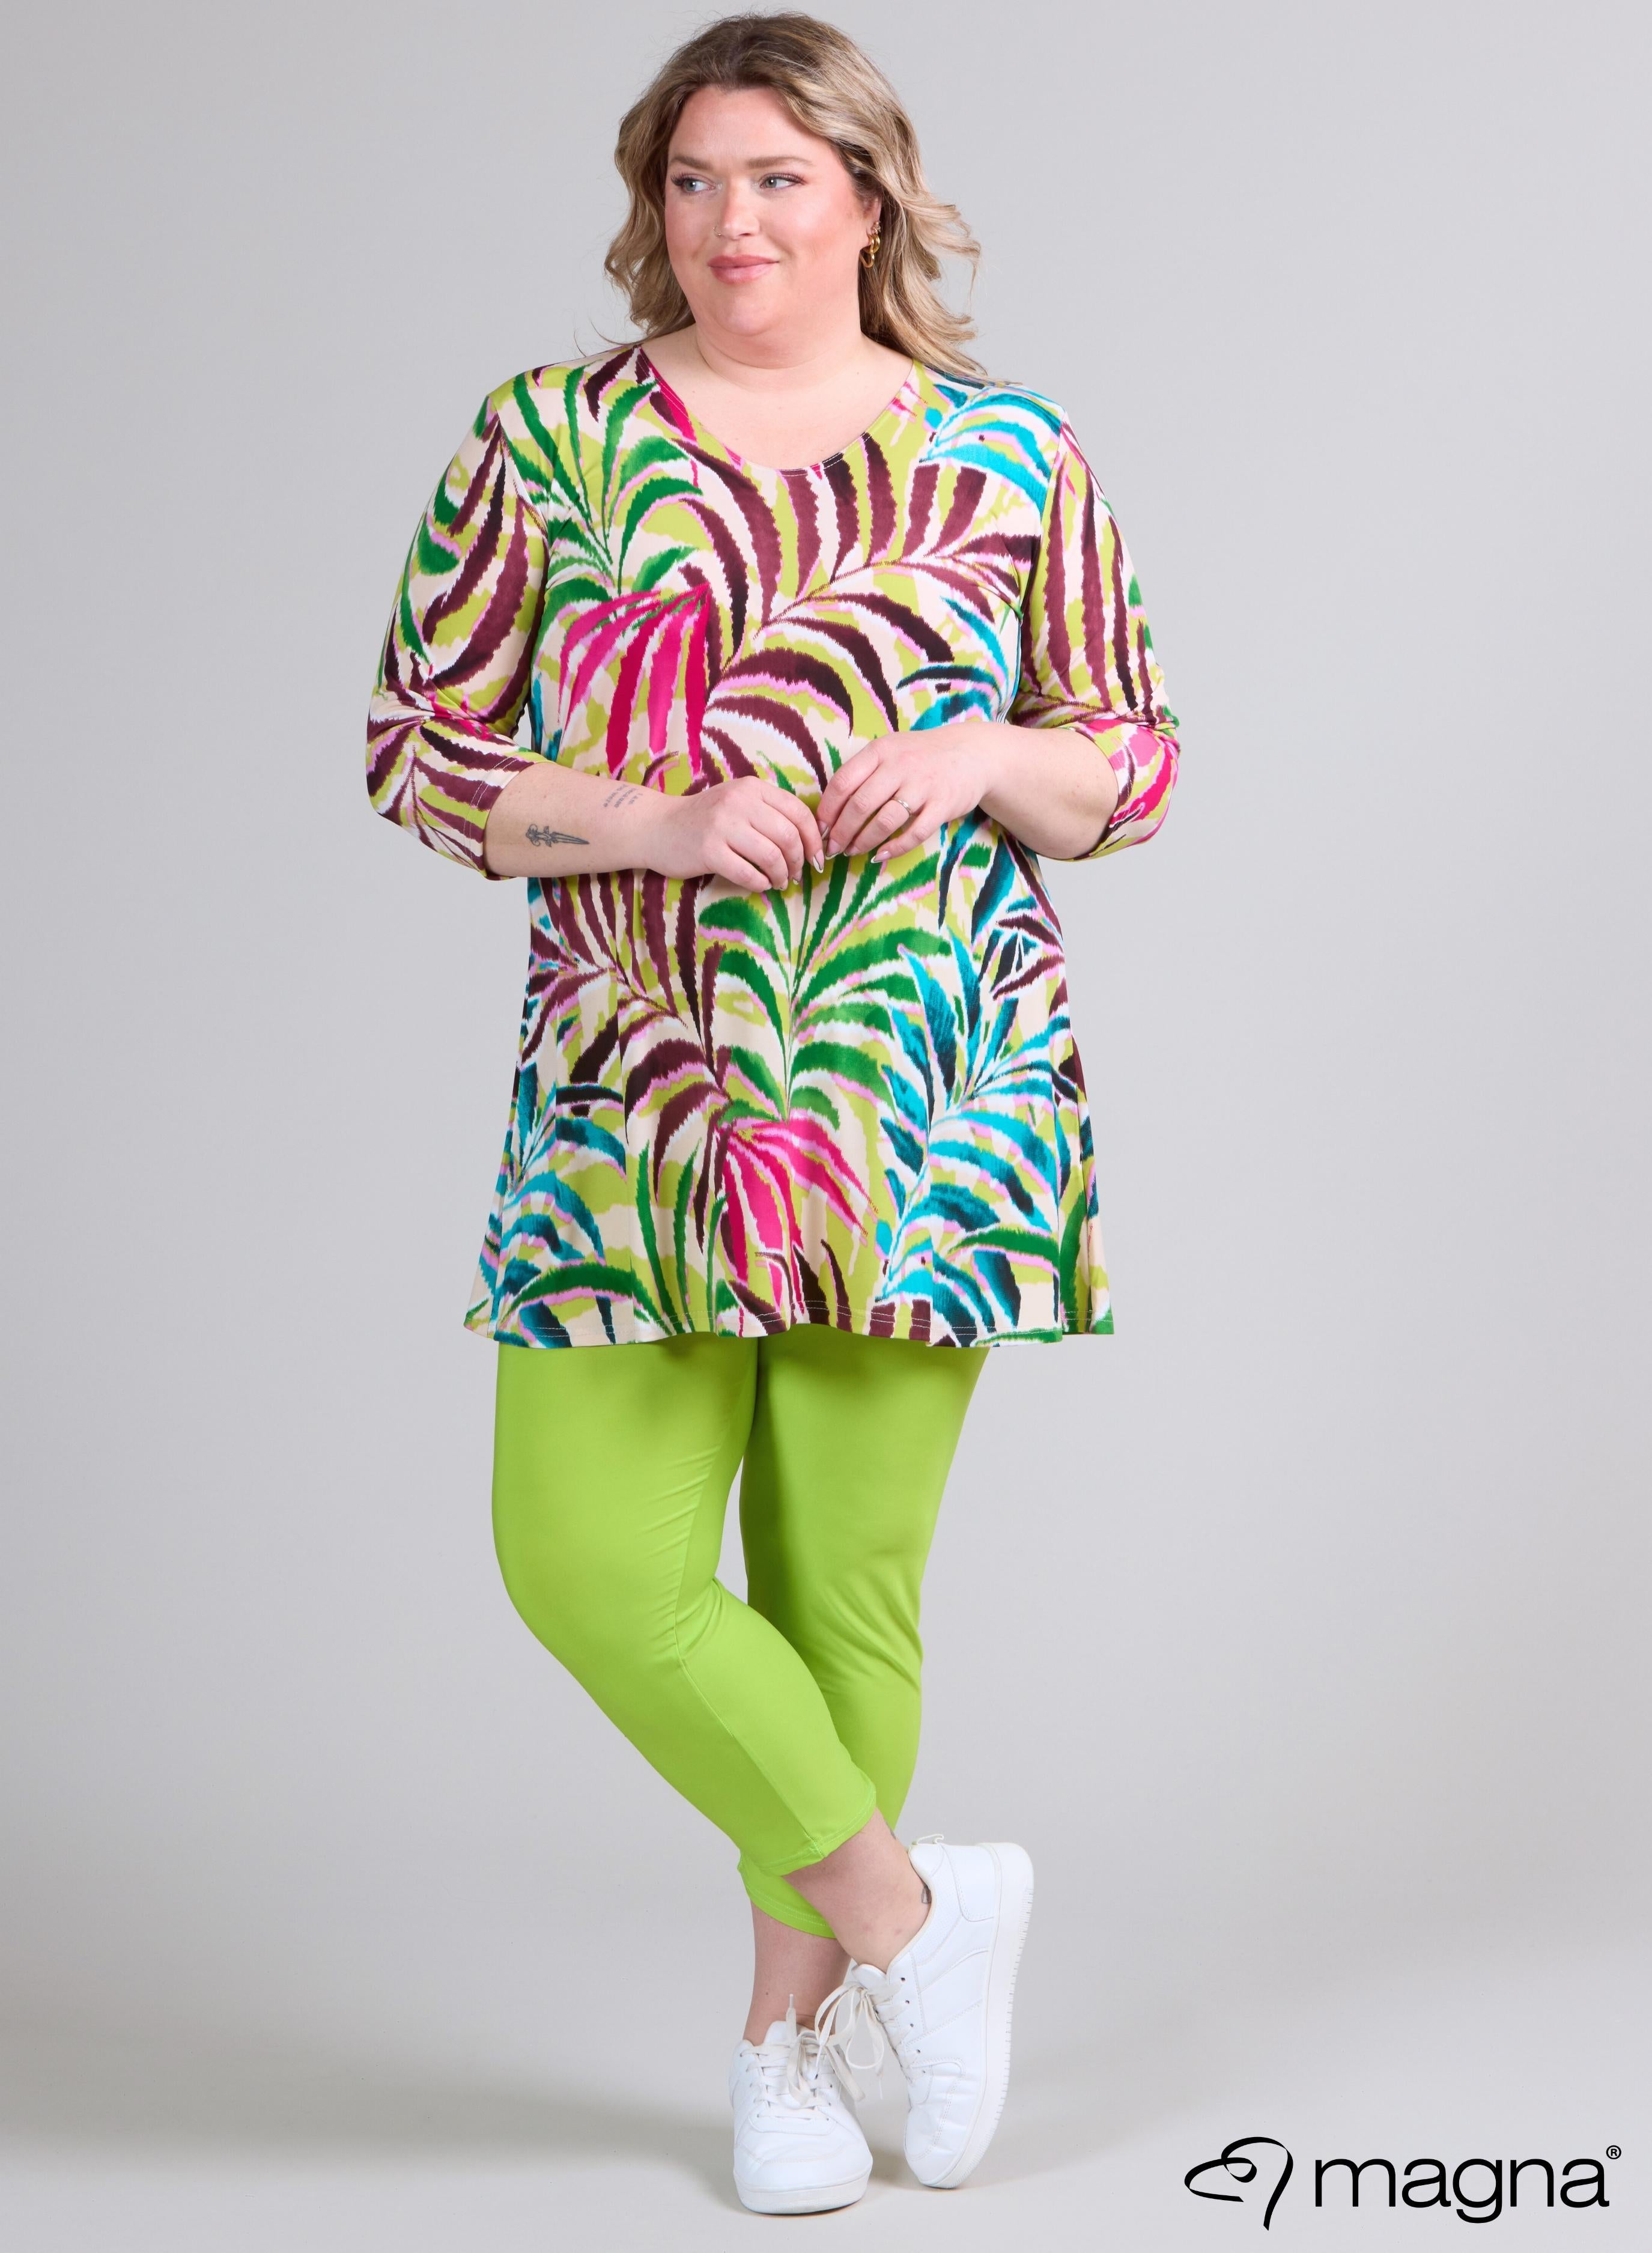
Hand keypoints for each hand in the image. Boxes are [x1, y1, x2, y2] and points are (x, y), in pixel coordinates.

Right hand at [644, 775, 824, 890]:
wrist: (657, 826)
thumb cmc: (705, 819)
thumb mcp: (738, 803)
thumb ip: (769, 813)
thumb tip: (810, 841)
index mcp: (752, 788)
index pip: (799, 812)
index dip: (814, 839)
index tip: (817, 858)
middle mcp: (739, 802)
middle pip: (789, 836)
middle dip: (799, 861)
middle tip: (796, 875)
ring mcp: (722, 826)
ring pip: (772, 856)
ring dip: (782, 875)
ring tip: (779, 882)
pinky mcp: (709, 851)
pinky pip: (749, 874)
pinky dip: (761, 884)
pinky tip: (760, 885)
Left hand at [814, 726, 1005, 861]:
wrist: (972, 754)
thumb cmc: (921, 756)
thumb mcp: (890, 751)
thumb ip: (863, 773)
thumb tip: (830, 810)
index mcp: (881, 750)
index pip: (843, 782)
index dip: (827, 809)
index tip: (820, 828)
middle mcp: (900, 766)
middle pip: (860, 804)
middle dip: (841, 831)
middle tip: (833, 848)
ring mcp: (923, 786)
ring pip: (885, 821)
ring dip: (864, 841)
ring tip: (853, 851)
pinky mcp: (943, 805)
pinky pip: (914, 833)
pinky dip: (894, 848)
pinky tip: (880, 856)